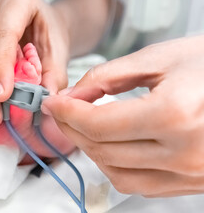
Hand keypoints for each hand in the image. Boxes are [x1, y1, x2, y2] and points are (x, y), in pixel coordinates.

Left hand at [42, 35, 203, 196]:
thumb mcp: (158, 58)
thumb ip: (107, 77)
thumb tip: (73, 96)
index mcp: (175, 115)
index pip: (99, 124)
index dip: (67, 113)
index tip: (53, 103)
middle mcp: (183, 152)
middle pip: (103, 149)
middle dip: (72, 128)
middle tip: (61, 110)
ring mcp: (189, 173)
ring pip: (116, 172)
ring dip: (90, 149)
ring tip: (81, 125)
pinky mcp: (191, 182)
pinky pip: (138, 184)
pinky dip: (113, 165)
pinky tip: (108, 143)